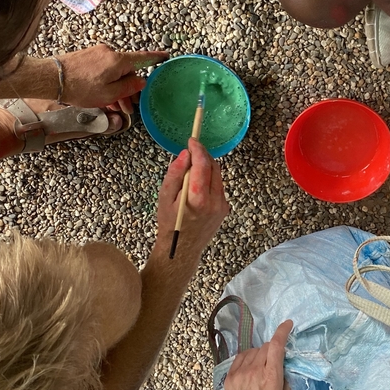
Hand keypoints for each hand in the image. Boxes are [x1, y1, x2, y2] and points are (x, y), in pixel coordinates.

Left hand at [57, 46, 167, 107]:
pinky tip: (103, 96)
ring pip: (114, 71)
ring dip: (116, 88)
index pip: (142, 58)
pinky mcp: (88, 56)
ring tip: (114, 106)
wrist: (52, 78)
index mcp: (118, 60)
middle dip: (128, 88)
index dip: (155, 58)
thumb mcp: (109, 94)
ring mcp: (98, 53)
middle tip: (128, 107)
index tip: (165, 56)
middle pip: (126, 70)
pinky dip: (106, 82)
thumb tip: (141, 81)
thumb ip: (128, 87)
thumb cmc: (79, 87)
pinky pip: (103, 69)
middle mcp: (110, 53)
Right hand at [156, 138, 229, 255]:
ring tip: (191, 170)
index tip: (192, 140)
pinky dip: (209, 180)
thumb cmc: (169, 224)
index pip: (203, 165)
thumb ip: (175, 174)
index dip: (198, 149)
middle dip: (203, 156)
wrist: (182, 249)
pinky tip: (197, 186)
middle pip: (213, 167)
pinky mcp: (225, 208)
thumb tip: (185, 154)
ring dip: (206, 167)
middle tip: (190, 151)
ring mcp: (222, 206)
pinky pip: (218, 186)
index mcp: (198, 199)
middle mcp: (214, 201)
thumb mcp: (165, 197)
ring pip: (218, 176)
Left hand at [219, 321, 293, 389]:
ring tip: (263, 367)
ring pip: (253, 351)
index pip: (277, 345)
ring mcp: (240, 372)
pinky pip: (241, 358)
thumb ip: (285, 381)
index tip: (288, 325)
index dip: (283, 331)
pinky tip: (251, 369)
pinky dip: (249, 359)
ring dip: (261, 354)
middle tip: (276, 360)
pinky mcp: (230, 376)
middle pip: (266, 347)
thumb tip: (284, 367)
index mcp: (271, 377)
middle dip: (274, 348)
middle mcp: (255, 370)